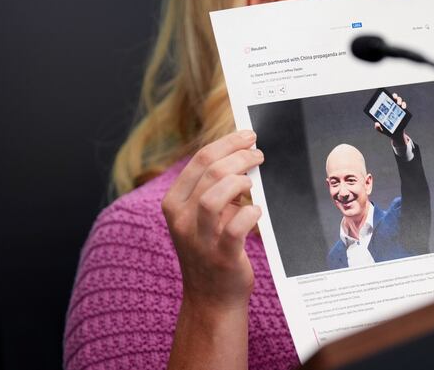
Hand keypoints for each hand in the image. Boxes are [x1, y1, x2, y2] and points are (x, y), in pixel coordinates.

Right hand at [161, 130, 263, 310]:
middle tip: (259, 154)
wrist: (212, 297)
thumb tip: (243, 155)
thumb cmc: (213, 247)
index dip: (227, 143)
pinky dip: (249, 214)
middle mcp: (181, 219)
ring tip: (253, 182)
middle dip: (239, 156)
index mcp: (174, 203)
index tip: (248, 136)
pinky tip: (257, 211)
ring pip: (214, 196)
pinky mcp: (221, 257)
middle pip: (209, 172)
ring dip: (240, 181)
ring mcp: (199, 240)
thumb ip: (215, 188)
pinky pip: (235, 229)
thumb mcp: (203, 215)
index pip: (199, 160)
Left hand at [374, 93, 408, 147]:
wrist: (396, 135)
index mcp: (385, 110)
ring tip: (399, 104)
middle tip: (394, 98)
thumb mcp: (381, 130)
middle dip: (394, 96)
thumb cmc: (387, 130)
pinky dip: (404, 105)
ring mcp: (398, 109)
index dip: (385, 96)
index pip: (385, 100)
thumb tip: (376, 123)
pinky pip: (404, 105)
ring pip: (399, 100)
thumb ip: (378, 127)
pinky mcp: (403, 112)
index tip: (385, 96)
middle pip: (393, 98)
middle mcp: (391, 107)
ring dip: (399, 100)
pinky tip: (403, 108)